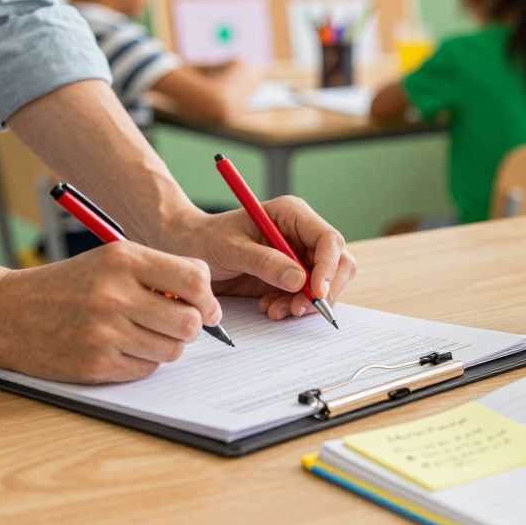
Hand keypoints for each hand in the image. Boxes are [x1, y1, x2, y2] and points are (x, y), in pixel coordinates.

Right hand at [0, 242, 219, 383]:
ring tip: (143, 334)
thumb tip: (208, 305)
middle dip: (191, 326)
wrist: (4, 312)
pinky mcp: (96, 364)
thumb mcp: (111, 261)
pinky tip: (120, 348)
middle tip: (175, 324)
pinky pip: (147, 369)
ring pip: (173, 350)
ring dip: (166, 346)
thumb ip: (160, 273)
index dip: (207, 297)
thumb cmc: (67, 285)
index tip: (204, 306)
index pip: (195, 279)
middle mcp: (115, 295)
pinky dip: (141, 362)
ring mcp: (104, 332)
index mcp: (123, 260)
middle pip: (191, 322)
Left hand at [164, 197, 356, 320]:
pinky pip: (307, 296)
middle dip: (322, 290)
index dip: (328, 267)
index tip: (316, 293)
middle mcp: (302, 234)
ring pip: (325, 284)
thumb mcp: (230, 249)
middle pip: (337, 263)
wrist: (188, 249)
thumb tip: (299, 279)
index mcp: (293, 214)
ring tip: (274, 310)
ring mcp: (299, 256)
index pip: (328, 240)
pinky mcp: (292, 276)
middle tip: (297, 309)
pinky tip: (270, 307)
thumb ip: (264, 262)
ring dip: (305, 303)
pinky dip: (293, 307)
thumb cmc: (205, 239)